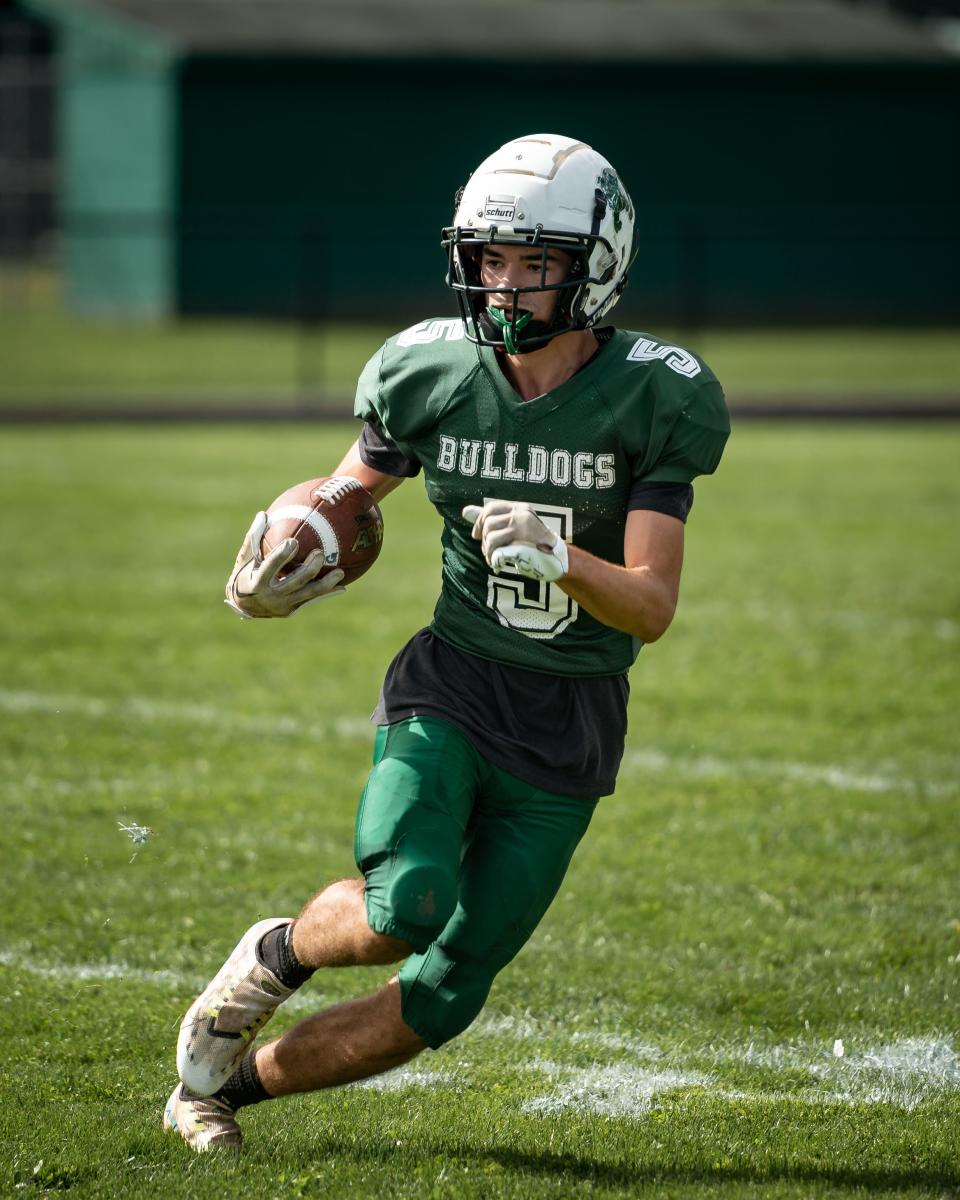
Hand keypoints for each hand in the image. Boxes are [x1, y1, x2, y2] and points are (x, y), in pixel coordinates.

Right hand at [224, 511, 345, 618]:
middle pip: (294, 581)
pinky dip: (326, 594)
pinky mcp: (291, 611)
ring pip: (307, 594)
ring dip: (325, 584)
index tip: (293, 541)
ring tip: (340, 572)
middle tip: (320, 553)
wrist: (244, 606)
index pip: (270, 567)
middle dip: (309, 569)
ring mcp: (282, 606)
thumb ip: (254, 538)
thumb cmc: (245, 574)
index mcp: (256, 582)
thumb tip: (263, 514)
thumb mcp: (244, 558)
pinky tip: (342, 587)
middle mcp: (270, 597)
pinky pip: (311, 600)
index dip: (282, 555)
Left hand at [462, 500, 568, 582]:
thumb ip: (491, 519)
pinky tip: (499, 565)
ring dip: (488, 553)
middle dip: (483, 541)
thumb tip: (465, 511)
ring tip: (494, 560)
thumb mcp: (514, 527)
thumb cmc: (535, 545)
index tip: (476, 536)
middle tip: (488, 552)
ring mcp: (524, 530)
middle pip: (488, 524)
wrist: (558, 561)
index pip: (491, 508)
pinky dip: (495, 561)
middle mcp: (522, 515)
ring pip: (490, 539)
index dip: (479, 522)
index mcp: (520, 508)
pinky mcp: (523, 546)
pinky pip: (498, 552)